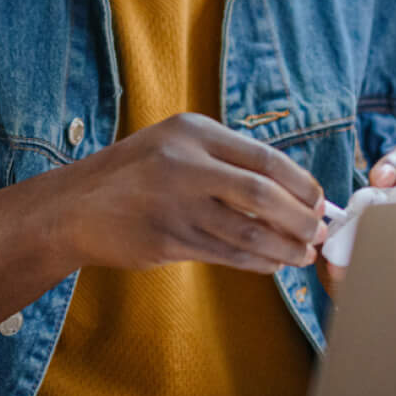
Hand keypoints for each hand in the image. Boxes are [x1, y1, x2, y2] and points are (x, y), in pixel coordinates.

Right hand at [49, 114, 327, 274]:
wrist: (75, 207)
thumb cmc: (135, 175)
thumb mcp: (175, 145)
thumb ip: (224, 160)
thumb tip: (289, 190)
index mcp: (194, 132)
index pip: (265, 158)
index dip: (301, 184)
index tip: (319, 201)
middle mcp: (186, 164)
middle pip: (263, 194)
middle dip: (301, 218)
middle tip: (320, 233)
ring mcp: (176, 205)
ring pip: (248, 232)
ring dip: (285, 247)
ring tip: (304, 255)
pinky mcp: (168, 241)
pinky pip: (226, 255)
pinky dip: (257, 262)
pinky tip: (272, 264)